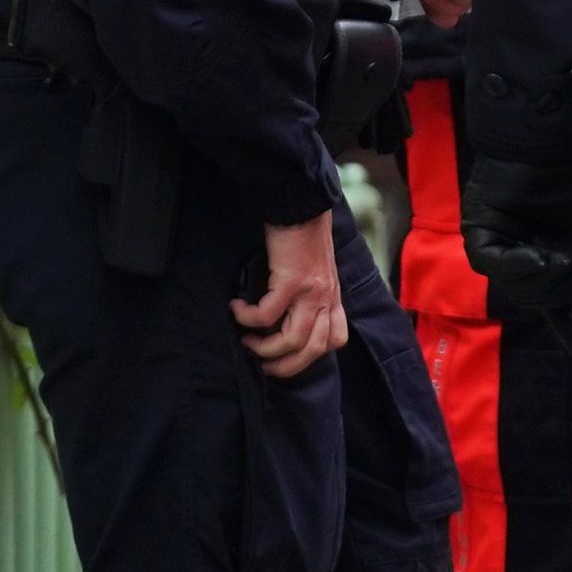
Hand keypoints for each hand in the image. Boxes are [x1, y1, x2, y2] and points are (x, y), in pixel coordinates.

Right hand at [234, 208, 348, 378]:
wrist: (299, 206)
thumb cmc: (301, 236)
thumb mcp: (314, 270)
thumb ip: (308, 294)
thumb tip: (284, 317)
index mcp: (333, 297)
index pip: (334, 340)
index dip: (310, 355)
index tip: (285, 355)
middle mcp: (326, 298)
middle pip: (313, 350)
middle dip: (285, 366)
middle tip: (261, 364)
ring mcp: (311, 292)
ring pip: (291, 340)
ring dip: (264, 348)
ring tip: (246, 339)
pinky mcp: (291, 281)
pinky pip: (267, 315)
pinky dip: (248, 318)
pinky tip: (237, 309)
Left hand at [460, 146, 571, 323]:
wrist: (562, 132)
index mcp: (553, 244)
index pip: (556, 294)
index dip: (570, 322)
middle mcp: (525, 244)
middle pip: (535, 295)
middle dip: (560, 297)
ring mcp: (502, 235)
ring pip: (513, 284)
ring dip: (543, 281)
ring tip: (568, 261)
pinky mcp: (482, 224)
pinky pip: (491, 261)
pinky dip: (517, 266)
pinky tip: (540, 257)